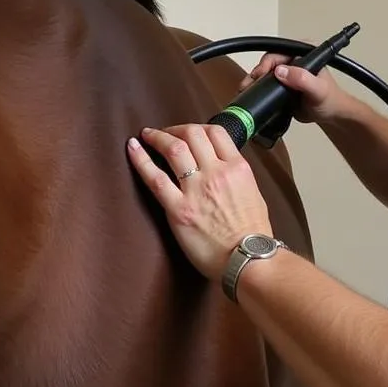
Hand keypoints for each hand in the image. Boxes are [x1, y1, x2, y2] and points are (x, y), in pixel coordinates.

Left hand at [126, 124, 272, 279]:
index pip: (216, 132)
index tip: (188, 132)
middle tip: (164, 133)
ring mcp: (196, 189)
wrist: (249, 259)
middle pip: (192, 134)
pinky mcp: (178, 209)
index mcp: (237, 168)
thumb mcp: (254, 195)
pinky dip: (141, 159)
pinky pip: (155, 178)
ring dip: (158, 137)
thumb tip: (223, 170)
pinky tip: (133, 148)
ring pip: (173, 149)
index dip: (197, 127)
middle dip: (175, 129)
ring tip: (147, 135)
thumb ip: (237, 178)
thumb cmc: (254, 235)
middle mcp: (217, 172)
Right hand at [238, 52, 343, 123]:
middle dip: (256, 72)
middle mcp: (293, 59)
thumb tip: (279, 71)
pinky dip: (257, 89)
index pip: (280, 51)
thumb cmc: (329, 100)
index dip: (267, 61)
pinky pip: (266, 84)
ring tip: (244, 90)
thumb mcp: (318, 89)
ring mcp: (286, 72)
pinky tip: (250, 95)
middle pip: (269, 61)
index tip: (259, 74)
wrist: (330, 115)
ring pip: (265, 72)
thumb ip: (302, 79)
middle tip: (248, 85)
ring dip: (254, 81)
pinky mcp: (281, 85)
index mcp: (304, 52)